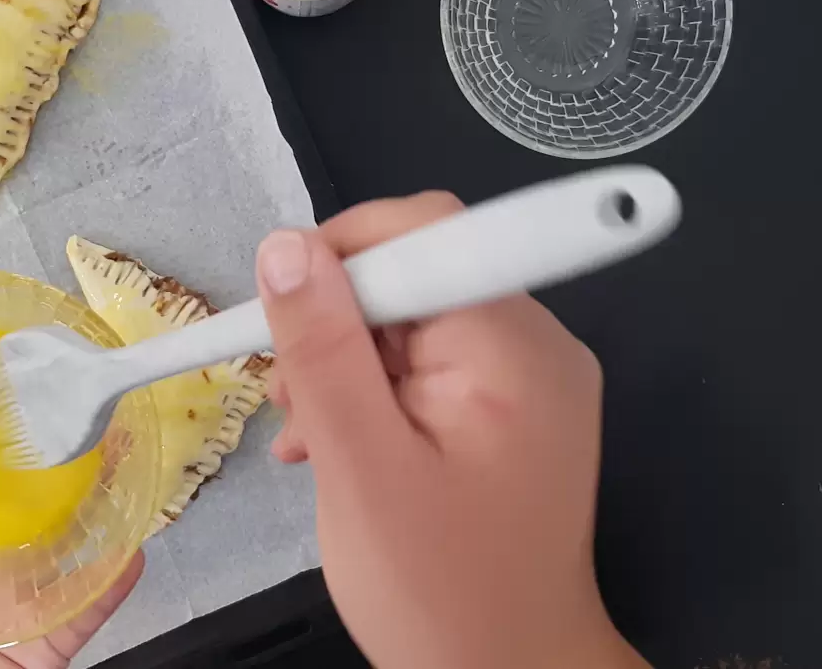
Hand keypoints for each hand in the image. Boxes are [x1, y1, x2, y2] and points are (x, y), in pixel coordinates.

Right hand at [257, 192, 650, 668]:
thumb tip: (285, 246)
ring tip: (309, 439)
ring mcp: (531, 380)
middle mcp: (536, 345)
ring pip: (418, 320)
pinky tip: (339, 447)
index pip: (430, 228)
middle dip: (341, 322)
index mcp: (513, 347)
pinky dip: (379, 391)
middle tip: (290, 399)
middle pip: (420, 273)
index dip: (346, 251)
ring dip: (350, 364)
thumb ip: (324, 351)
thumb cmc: (440, 593)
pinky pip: (435, 364)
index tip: (286, 312)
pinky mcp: (517, 411)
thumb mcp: (362, 469)